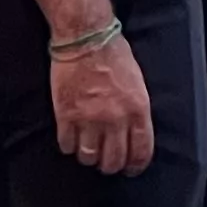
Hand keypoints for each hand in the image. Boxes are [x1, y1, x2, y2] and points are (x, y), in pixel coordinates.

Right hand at [53, 34, 155, 173]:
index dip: (135, 165)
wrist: (86, 38)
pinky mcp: (66, 115)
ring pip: (89, 157)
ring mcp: (89, 119)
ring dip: (89, 157)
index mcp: (137, 109)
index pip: (141, 150)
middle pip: (113, 160)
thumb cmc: (114, 54)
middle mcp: (115, 119)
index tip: (131, 169)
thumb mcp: (137, 82)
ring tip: (88, 151)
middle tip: (107, 162)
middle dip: (111, 165)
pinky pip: (67, 145)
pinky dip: (69, 147)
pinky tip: (71, 140)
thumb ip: (136, 109)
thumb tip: (134, 131)